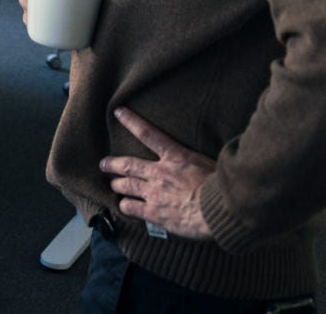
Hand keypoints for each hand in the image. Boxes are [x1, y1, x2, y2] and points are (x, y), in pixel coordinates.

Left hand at [100, 107, 214, 240]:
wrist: (220, 210)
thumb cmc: (221, 187)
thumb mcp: (209, 164)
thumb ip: (195, 161)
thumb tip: (198, 158)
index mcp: (175, 157)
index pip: (148, 134)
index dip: (131, 121)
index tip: (118, 112)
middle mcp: (159, 172)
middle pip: (127, 164)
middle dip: (111, 164)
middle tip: (103, 164)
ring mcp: (154, 193)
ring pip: (125, 185)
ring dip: (117, 185)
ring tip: (114, 185)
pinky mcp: (154, 212)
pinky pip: (131, 208)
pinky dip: (125, 206)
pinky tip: (125, 207)